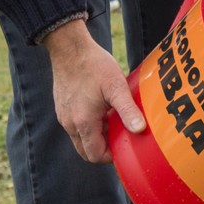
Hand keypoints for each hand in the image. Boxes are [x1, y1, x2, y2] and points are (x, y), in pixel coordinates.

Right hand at [44, 19, 145, 163]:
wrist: (69, 48)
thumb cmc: (94, 65)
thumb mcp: (116, 87)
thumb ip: (128, 110)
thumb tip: (140, 130)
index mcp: (83, 122)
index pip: (95, 155)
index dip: (112, 156)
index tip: (126, 146)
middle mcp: (69, 123)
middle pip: (87, 151)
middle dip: (105, 149)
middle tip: (122, 136)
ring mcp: (64, 116)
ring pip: (81, 138)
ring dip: (98, 136)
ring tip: (115, 120)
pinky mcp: (63, 108)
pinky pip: (77, 126)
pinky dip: (90, 125)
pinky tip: (104, 110)